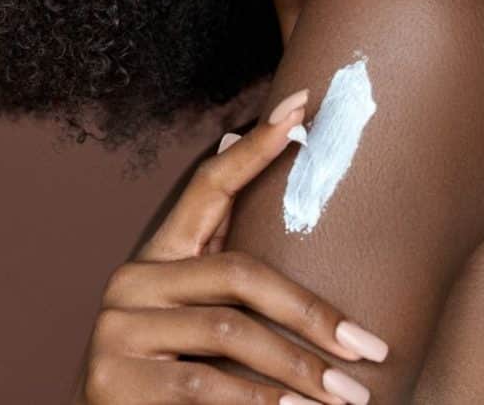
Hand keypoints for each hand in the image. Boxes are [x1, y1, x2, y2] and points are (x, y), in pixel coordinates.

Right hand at [76, 88, 387, 404]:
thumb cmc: (173, 374)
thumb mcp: (199, 313)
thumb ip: (220, 246)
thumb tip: (234, 130)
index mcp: (158, 256)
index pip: (208, 185)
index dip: (256, 147)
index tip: (301, 107)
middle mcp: (132, 280)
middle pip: (238, 272)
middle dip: (312, 313)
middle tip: (369, 349)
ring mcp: (117, 327)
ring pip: (230, 332)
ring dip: (299, 370)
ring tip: (350, 398)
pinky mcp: (114, 379)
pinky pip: (205, 385)